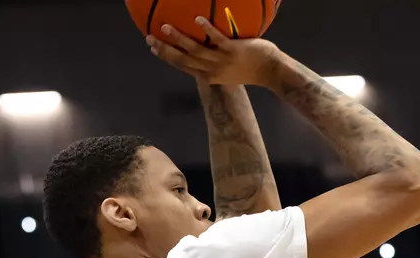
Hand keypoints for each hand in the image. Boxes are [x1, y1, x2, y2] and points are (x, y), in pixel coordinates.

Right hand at [147, 18, 278, 86]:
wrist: (269, 72)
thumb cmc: (250, 69)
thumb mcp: (227, 72)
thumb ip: (213, 63)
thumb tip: (202, 51)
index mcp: (209, 76)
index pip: (183, 66)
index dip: (167, 57)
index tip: (153, 48)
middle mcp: (212, 70)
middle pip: (184, 60)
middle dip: (165, 50)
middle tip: (150, 39)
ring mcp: (222, 61)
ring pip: (196, 50)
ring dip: (180, 38)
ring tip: (166, 27)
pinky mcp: (233, 50)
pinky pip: (218, 39)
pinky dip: (207, 29)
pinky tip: (198, 18)